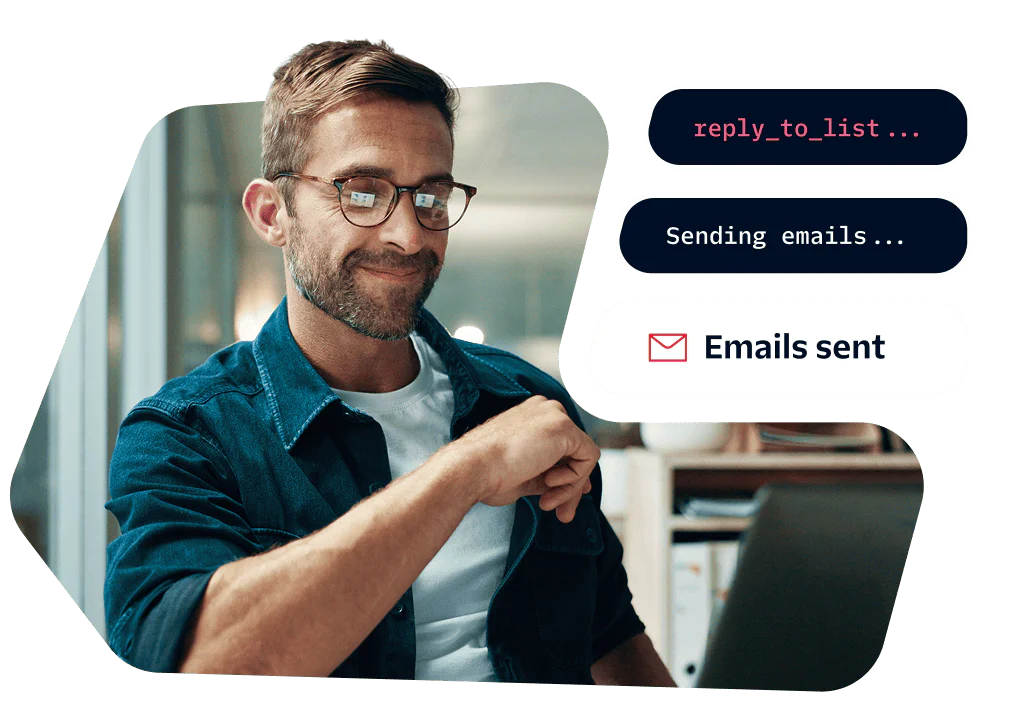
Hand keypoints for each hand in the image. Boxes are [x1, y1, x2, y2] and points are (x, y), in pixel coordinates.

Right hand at [446, 395, 599, 521]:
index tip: (558, 500)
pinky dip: (574, 480)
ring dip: (570, 488)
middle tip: (562, 514)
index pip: (563, 448)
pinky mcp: (565, 428)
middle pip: (575, 453)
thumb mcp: (526, 474)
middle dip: (571, 487)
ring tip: (547, 503)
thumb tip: (581, 487)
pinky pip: (588, 459)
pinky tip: (549, 484)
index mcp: (533, 416)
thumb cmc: (489, 474)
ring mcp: (556, 415)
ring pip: (583, 458)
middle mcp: (546, 410)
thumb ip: (553, 474)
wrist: (472, 468)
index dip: (566, 477)